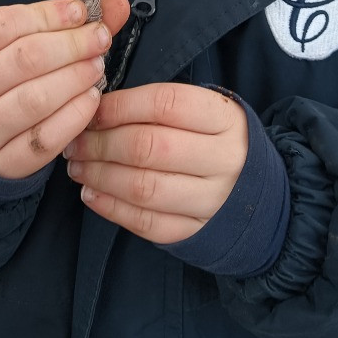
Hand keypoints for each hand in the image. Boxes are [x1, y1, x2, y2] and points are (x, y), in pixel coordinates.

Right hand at [0, 0, 129, 178]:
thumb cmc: (6, 82)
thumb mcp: (20, 47)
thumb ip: (68, 24)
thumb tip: (115, 3)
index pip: (2, 25)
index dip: (47, 14)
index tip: (81, 11)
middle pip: (22, 59)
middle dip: (70, 45)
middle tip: (100, 39)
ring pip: (33, 100)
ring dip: (74, 78)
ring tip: (97, 68)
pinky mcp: (2, 165)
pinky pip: (44, 140)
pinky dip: (74, 117)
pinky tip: (92, 100)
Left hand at [64, 83, 247, 242]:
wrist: (262, 194)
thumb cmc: (219, 141)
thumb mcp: (207, 112)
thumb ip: (163, 106)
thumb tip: (99, 106)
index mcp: (224, 119)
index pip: (165, 103)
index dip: (121, 105)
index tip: (93, 108)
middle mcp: (223, 160)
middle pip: (150, 147)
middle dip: (101, 143)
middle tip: (76, 141)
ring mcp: (213, 201)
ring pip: (144, 188)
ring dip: (100, 175)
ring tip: (77, 166)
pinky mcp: (198, 233)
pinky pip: (148, 223)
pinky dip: (112, 209)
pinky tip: (91, 193)